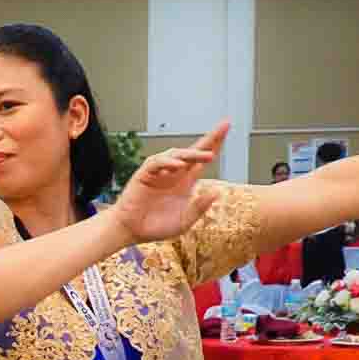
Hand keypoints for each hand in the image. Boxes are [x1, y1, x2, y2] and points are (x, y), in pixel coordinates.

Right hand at [110, 121, 226, 242]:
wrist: (131, 232)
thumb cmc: (155, 227)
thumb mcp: (184, 221)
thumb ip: (199, 207)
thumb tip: (216, 192)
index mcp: (185, 182)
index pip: (202, 160)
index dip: (215, 145)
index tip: (227, 128)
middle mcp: (173, 174)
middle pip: (193, 151)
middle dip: (209, 138)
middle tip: (223, 127)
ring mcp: (159, 173)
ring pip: (176, 154)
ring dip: (192, 153)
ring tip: (208, 155)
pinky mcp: (144, 175)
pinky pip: (157, 162)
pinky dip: (168, 162)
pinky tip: (179, 165)